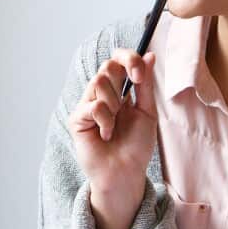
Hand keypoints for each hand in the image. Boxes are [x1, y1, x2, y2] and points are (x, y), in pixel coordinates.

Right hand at [67, 48, 158, 199]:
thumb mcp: (147, 111)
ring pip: (98, 81)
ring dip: (114, 102)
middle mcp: (101, 95)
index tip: (140, 74)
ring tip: (116, 124)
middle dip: (123, 75)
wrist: (127, 173)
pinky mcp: (77, 120)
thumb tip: (150, 56)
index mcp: (119, 90)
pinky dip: (105, 120)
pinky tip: (107, 135)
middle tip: (130, 96)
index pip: (118, 61)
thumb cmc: (136, 145)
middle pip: (107, 65)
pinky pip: (92, 106)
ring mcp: (87, 105)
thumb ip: (146, 85)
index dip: (128, 58)